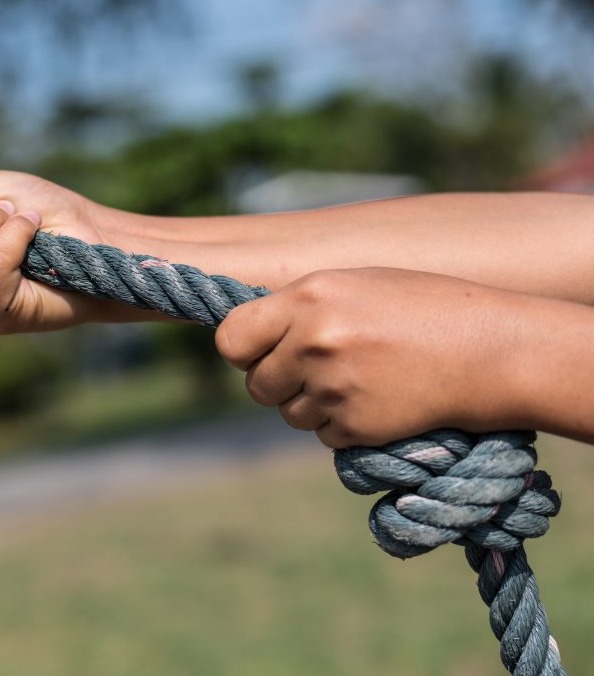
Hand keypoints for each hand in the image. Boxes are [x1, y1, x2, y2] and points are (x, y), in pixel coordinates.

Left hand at [215, 268, 530, 447]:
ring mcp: (333, 387)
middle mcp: (313, 342)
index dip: (243, 351)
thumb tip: (248, 335)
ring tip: (358, 379)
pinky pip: (323, 434)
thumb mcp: (353, 285)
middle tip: (317, 369)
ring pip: (289, 413)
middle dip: (279, 382)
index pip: (231, 339)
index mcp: (308, 297)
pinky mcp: (355, 426)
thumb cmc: (421, 308)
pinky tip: (377, 398)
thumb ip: (297, 308)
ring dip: (312, 405)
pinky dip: (342, 425)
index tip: (260, 352)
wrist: (488, 350)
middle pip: (257, 385)